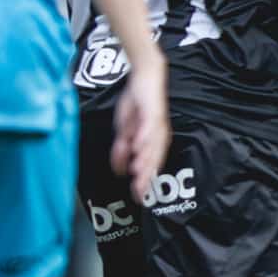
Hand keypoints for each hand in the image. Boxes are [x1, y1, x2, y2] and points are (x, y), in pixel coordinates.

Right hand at [112, 50, 170, 203]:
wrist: (144, 79)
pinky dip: (144, 137)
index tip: (138, 198)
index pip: (149, 166)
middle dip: (146, 177)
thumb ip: (122, 149)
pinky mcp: (153, 112)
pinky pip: (149, 126)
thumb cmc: (136, 104)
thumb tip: (119, 169)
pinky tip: (139, 147)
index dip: (143, 182)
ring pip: (152, 146)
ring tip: (138, 173)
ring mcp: (156, 124)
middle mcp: (157, 136)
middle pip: (153, 160)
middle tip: (140, 192)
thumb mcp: (125, 130)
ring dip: (145, 160)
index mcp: (153, 142)